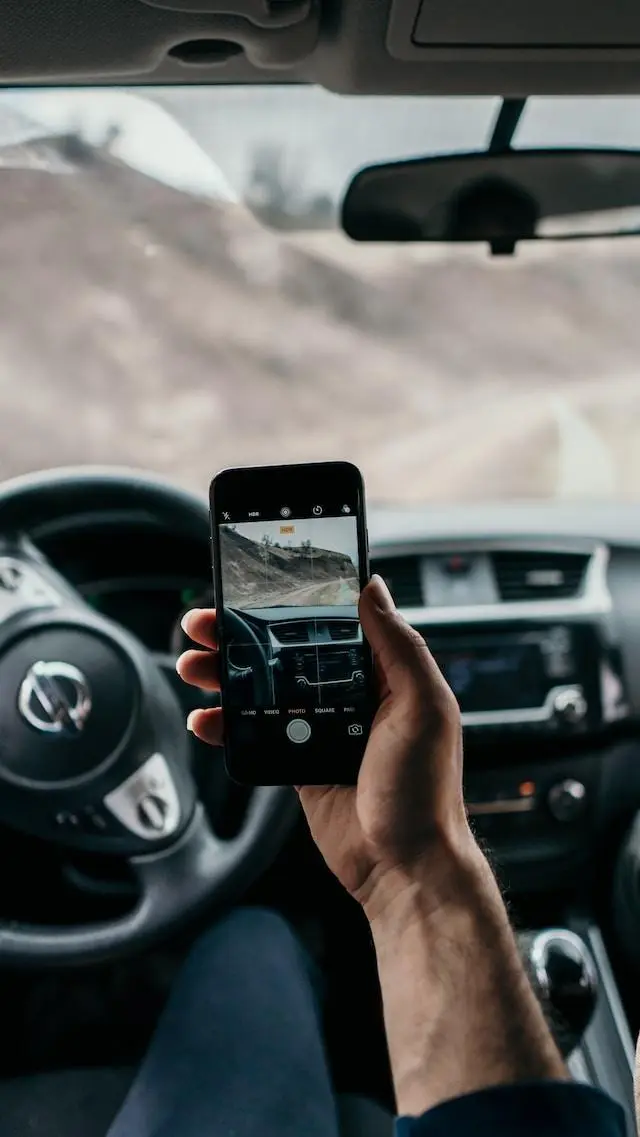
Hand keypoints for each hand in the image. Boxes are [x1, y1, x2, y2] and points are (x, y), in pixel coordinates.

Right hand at [177, 576, 475, 915]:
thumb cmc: (426, 789)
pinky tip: (205, 718)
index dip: (292, 603)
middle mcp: (351, 696)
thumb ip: (399, 646)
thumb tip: (372, 587)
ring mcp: (321, 729)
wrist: (404, 867)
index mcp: (384, 675)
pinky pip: (257, 734)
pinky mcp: (298, 763)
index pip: (332, 623)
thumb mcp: (423, 706)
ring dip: (226, 674)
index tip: (255, 588)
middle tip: (205, 625)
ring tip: (193, 664)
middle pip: (287, 651)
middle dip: (243, 635)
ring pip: (265, 689)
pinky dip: (227, 724)